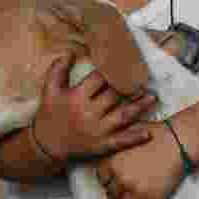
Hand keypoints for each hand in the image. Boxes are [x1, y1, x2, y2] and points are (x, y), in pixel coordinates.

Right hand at [32, 50, 158, 161]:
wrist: (45, 147)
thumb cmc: (49, 115)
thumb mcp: (49, 90)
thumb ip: (58, 69)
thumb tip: (70, 51)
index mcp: (78, 97)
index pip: (100, 79)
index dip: (113, 70)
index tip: (125, 62)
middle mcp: (89, 113)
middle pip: (114, 95)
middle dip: (130, 86)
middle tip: (145, 77)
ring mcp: (97, 130)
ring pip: (123, 116)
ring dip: (139, 107)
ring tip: (153, 97)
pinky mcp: (102, 146)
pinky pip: (121, 141)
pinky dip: (134, 137)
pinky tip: (147, 133)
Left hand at [94, 120, 186, 198]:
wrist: (178, 142)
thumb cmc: (157, 134)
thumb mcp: (130, 132)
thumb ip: (118, 142)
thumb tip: (112, 146)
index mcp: (112, 162)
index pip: (102, 179)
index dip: (110, 180)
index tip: (116, 180)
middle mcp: (121, 179)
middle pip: (111, 195)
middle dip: (118, 194)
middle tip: (127, 191)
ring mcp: (136, 191)